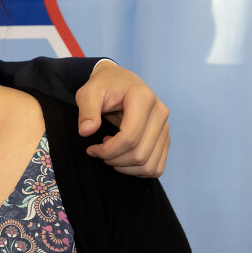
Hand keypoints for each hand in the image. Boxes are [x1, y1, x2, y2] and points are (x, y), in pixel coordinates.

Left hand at [77, 60, 169, 176]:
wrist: (119, 81)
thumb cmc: (104, 86)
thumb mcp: (88, 92)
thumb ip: (86, 111)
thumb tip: (86, 132)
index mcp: (144, 99)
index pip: (130, 138)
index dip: (108, 151)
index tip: (91, 149)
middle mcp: (160, 114)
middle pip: (140, 154)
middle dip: (114, 160)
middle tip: (99, 151)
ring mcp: (165, 127)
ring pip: (149, 165)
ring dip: (125, 167)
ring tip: (111, 152)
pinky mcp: (164, 138)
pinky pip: (156, 167)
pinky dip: (137, 170)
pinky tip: (123, 156)